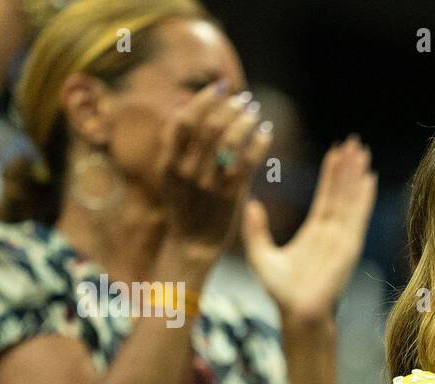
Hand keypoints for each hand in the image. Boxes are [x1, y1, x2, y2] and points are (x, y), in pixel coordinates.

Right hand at [155, 82, 272, 259]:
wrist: (193, 245)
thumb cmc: (186, 204)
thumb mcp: (172, 173)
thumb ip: (178, 142)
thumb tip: (187, 102)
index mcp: (168, 164)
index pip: (182, 121)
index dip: (202, 99)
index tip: (219, 87)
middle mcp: (187, 172)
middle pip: (208, 127)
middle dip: (228, 107)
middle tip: (244, 100)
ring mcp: (209, 185)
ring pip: (229, 141)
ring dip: (245, 121)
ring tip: (254, 112)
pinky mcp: (231, 197)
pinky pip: (248, 162)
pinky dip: (259, 142)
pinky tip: (266, 133)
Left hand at [243, 136, 377, 330]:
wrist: (298, 313)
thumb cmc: (281, 291)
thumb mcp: (260, 254)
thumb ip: (256, 230)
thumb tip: (251, 204)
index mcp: (315, 233)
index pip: (325, 197)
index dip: (331, 174)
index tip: (336, 151)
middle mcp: (332, 232)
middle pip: (342, 192)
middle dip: (348, 167)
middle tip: (355, 141)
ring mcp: (342, 238)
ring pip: (350, 199)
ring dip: (357, 175)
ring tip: (362, 151)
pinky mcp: (348, 245)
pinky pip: (357, 216)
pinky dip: (364, 197)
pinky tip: (369, 179)